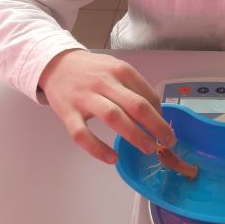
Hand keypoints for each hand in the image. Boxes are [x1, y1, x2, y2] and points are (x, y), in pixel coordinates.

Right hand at [38, 49, 175, 163]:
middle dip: (155, 125)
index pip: (147, 94)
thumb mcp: (116, 69)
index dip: (160, 113)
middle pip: (135, 105)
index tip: (165, 127)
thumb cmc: (93, 70)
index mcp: (120, 70)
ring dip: (134, 135)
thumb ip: (134, 87)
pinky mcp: (67, 112)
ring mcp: (85, 97)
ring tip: (148, 148)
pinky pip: (82, 134)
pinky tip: (112, 158)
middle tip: (167, 141)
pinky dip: (97, 148)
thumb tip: (156, 111)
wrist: (57, 64)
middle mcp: (104, 82)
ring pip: (113, 118)